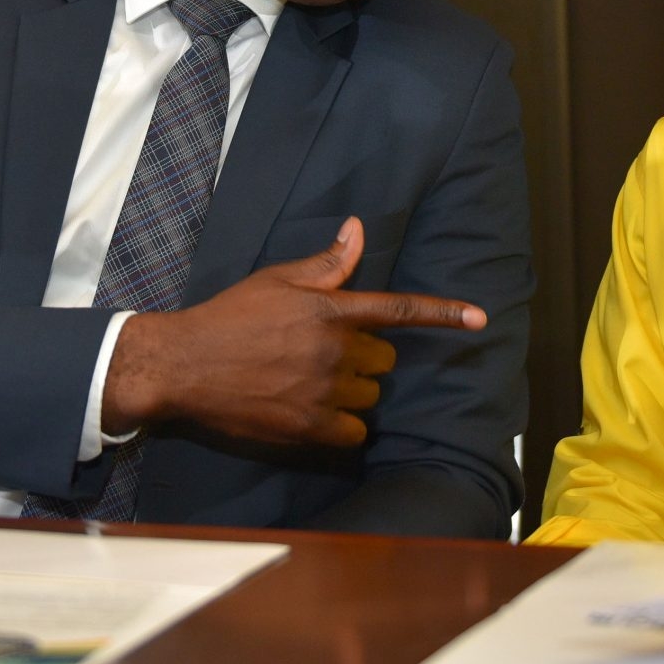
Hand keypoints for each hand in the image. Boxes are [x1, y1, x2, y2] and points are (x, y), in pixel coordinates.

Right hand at [102, 215, 484, 446]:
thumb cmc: (228, 317)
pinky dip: (344, 427)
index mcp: (330, 311)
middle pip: (384, 359)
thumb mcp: (276, 282)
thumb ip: (326, 264)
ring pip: (370, 397)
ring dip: (353, 392)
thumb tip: (359, 230)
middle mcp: (334, 351)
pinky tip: (313, 412)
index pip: (399, 310)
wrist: (183, 366)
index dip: (444, 313)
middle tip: (322, 352)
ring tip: (310, 382)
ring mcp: (323, 393)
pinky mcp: (309, 429)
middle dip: (364, 356)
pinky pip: (355, 433)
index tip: (480, 319)